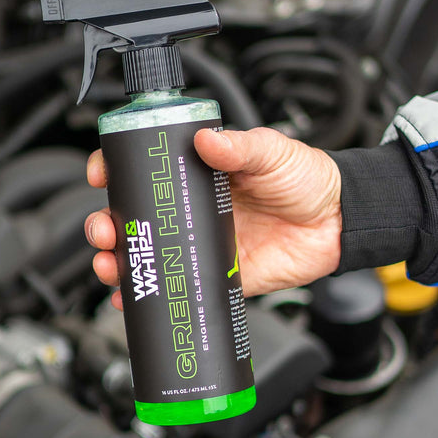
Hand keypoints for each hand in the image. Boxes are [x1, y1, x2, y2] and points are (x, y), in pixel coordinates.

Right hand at [85, 127, 341, 309]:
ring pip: (147, 254)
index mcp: (198, 175)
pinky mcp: (216, 274)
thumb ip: (241, 145)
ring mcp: (200, 243)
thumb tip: (207, 140)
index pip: (145, 171)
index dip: (116, 172)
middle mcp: (191, 210)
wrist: (337, 222)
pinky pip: (176, 287)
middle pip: (135, 217)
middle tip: (103, 229)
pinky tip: (130, 298)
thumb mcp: (271, 152)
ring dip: (119, 260)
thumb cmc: (304, 179)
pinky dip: (149, 296)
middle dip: (107, 224)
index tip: (100, 175)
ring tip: (110, 264)